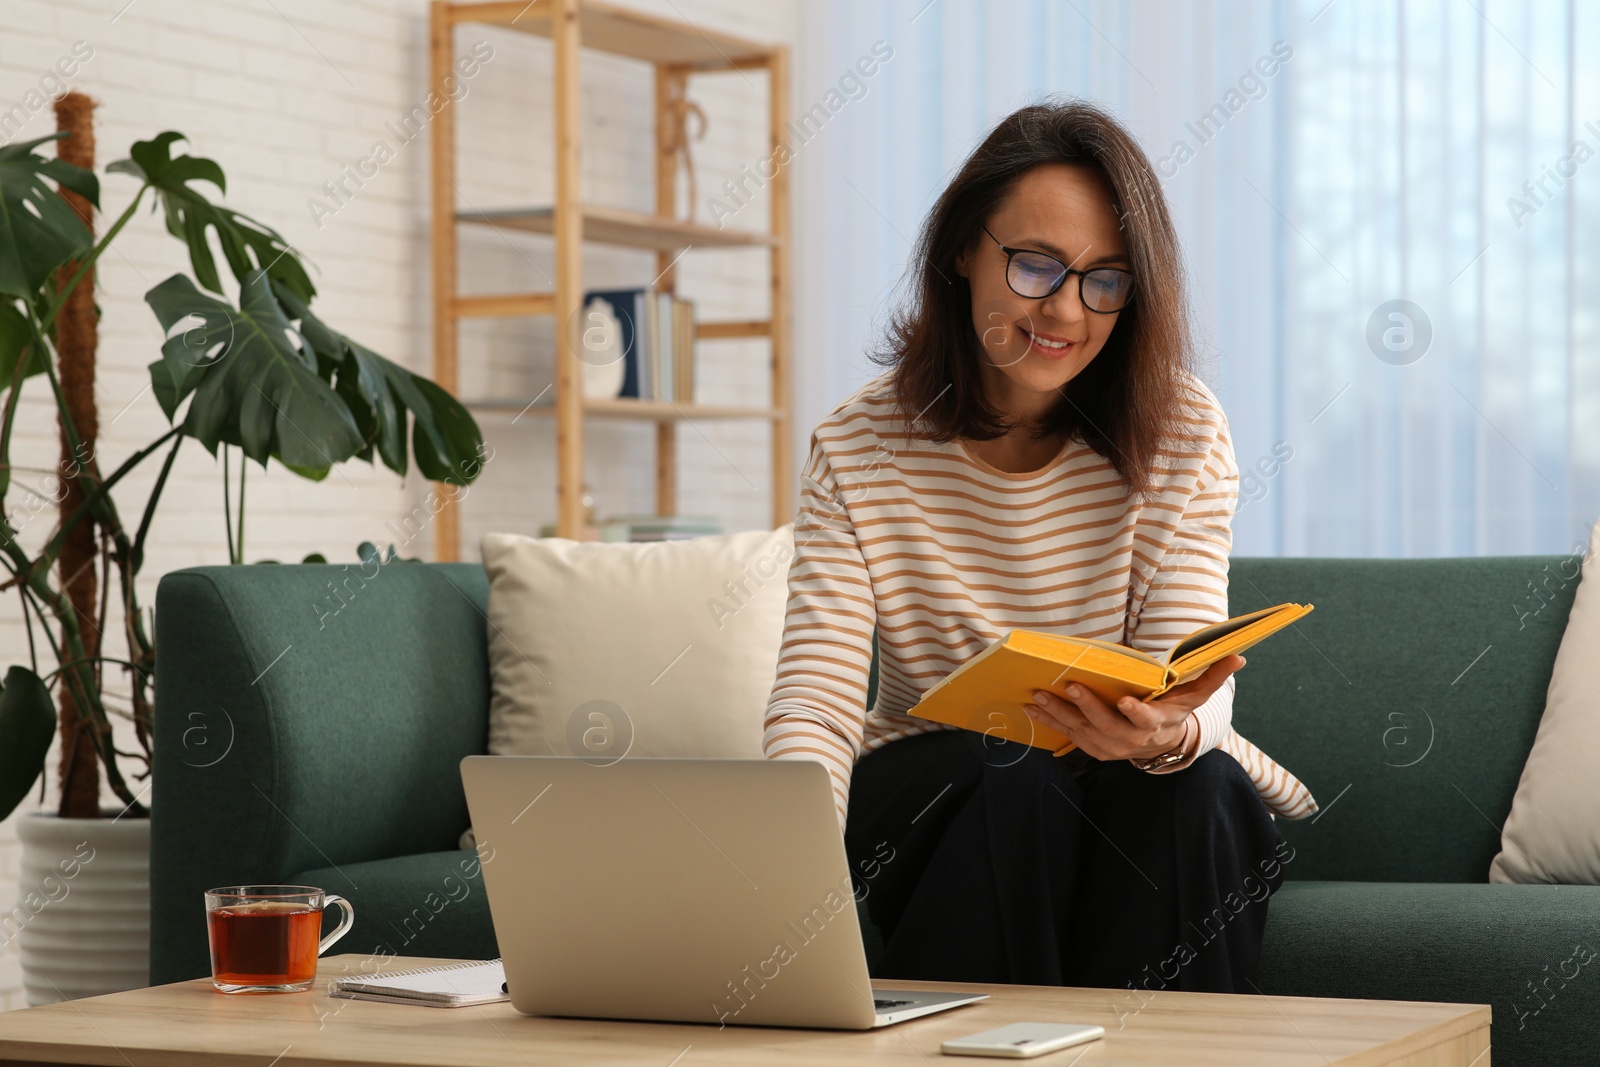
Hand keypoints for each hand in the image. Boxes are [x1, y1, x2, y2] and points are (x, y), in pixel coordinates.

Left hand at [1022, 654, 1245, 761]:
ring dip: (1059, 714)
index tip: (1125, 701)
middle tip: (1070, 686)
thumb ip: (1212, 677)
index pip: (1146, 720)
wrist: (1159, 746)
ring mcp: (1108, 747)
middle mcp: (1130, 740)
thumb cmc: (1174, 712)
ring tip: (1039, 696)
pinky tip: (1032, 707)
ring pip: (1081, 731)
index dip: (1136, 712)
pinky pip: (1068, 736)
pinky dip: (1049, 722)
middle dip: (1087, 706)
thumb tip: (1239, 656)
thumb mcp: (1194, 697)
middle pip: (1106, 725)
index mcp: (1154, 725)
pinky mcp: (1091, 748)